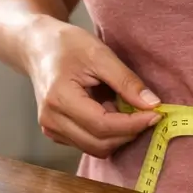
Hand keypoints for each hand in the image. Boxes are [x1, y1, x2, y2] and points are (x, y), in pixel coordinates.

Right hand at [22, 18, 160, 157]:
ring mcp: (51, 129)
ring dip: (118, 135)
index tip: (156, 114)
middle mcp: (51, 120)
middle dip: (128, 133)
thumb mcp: (100, 54)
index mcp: (59, 99)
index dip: (133, 124)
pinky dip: (106, 134)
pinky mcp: (55, 133)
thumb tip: (152, 104)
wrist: (37, 46)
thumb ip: (126, 81)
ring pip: (95, 148)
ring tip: (126, 109)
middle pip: (99, 144)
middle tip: (147, 113)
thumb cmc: (66, 44)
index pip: (102, 125)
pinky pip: (87, 143)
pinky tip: (110, 112)